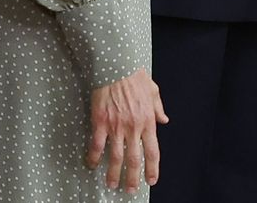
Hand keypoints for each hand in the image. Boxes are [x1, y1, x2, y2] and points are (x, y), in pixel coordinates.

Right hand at [87, 68, 166, 192]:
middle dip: (133, 177)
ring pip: (116, 156)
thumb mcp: (153, 90)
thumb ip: (158, 108)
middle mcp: (134, 127)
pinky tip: (92, 165)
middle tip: (131, 189)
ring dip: (114, 173)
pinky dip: (94, 157)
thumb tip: (164, 120)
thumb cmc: (134, 76)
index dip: (152, 168)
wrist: (117, 66)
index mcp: (147, 121)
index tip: (151, 180)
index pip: (153, 151)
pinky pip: (97, 145)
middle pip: (134, 159)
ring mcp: (117, 126)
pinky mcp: (101, 122)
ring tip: (112, 184)